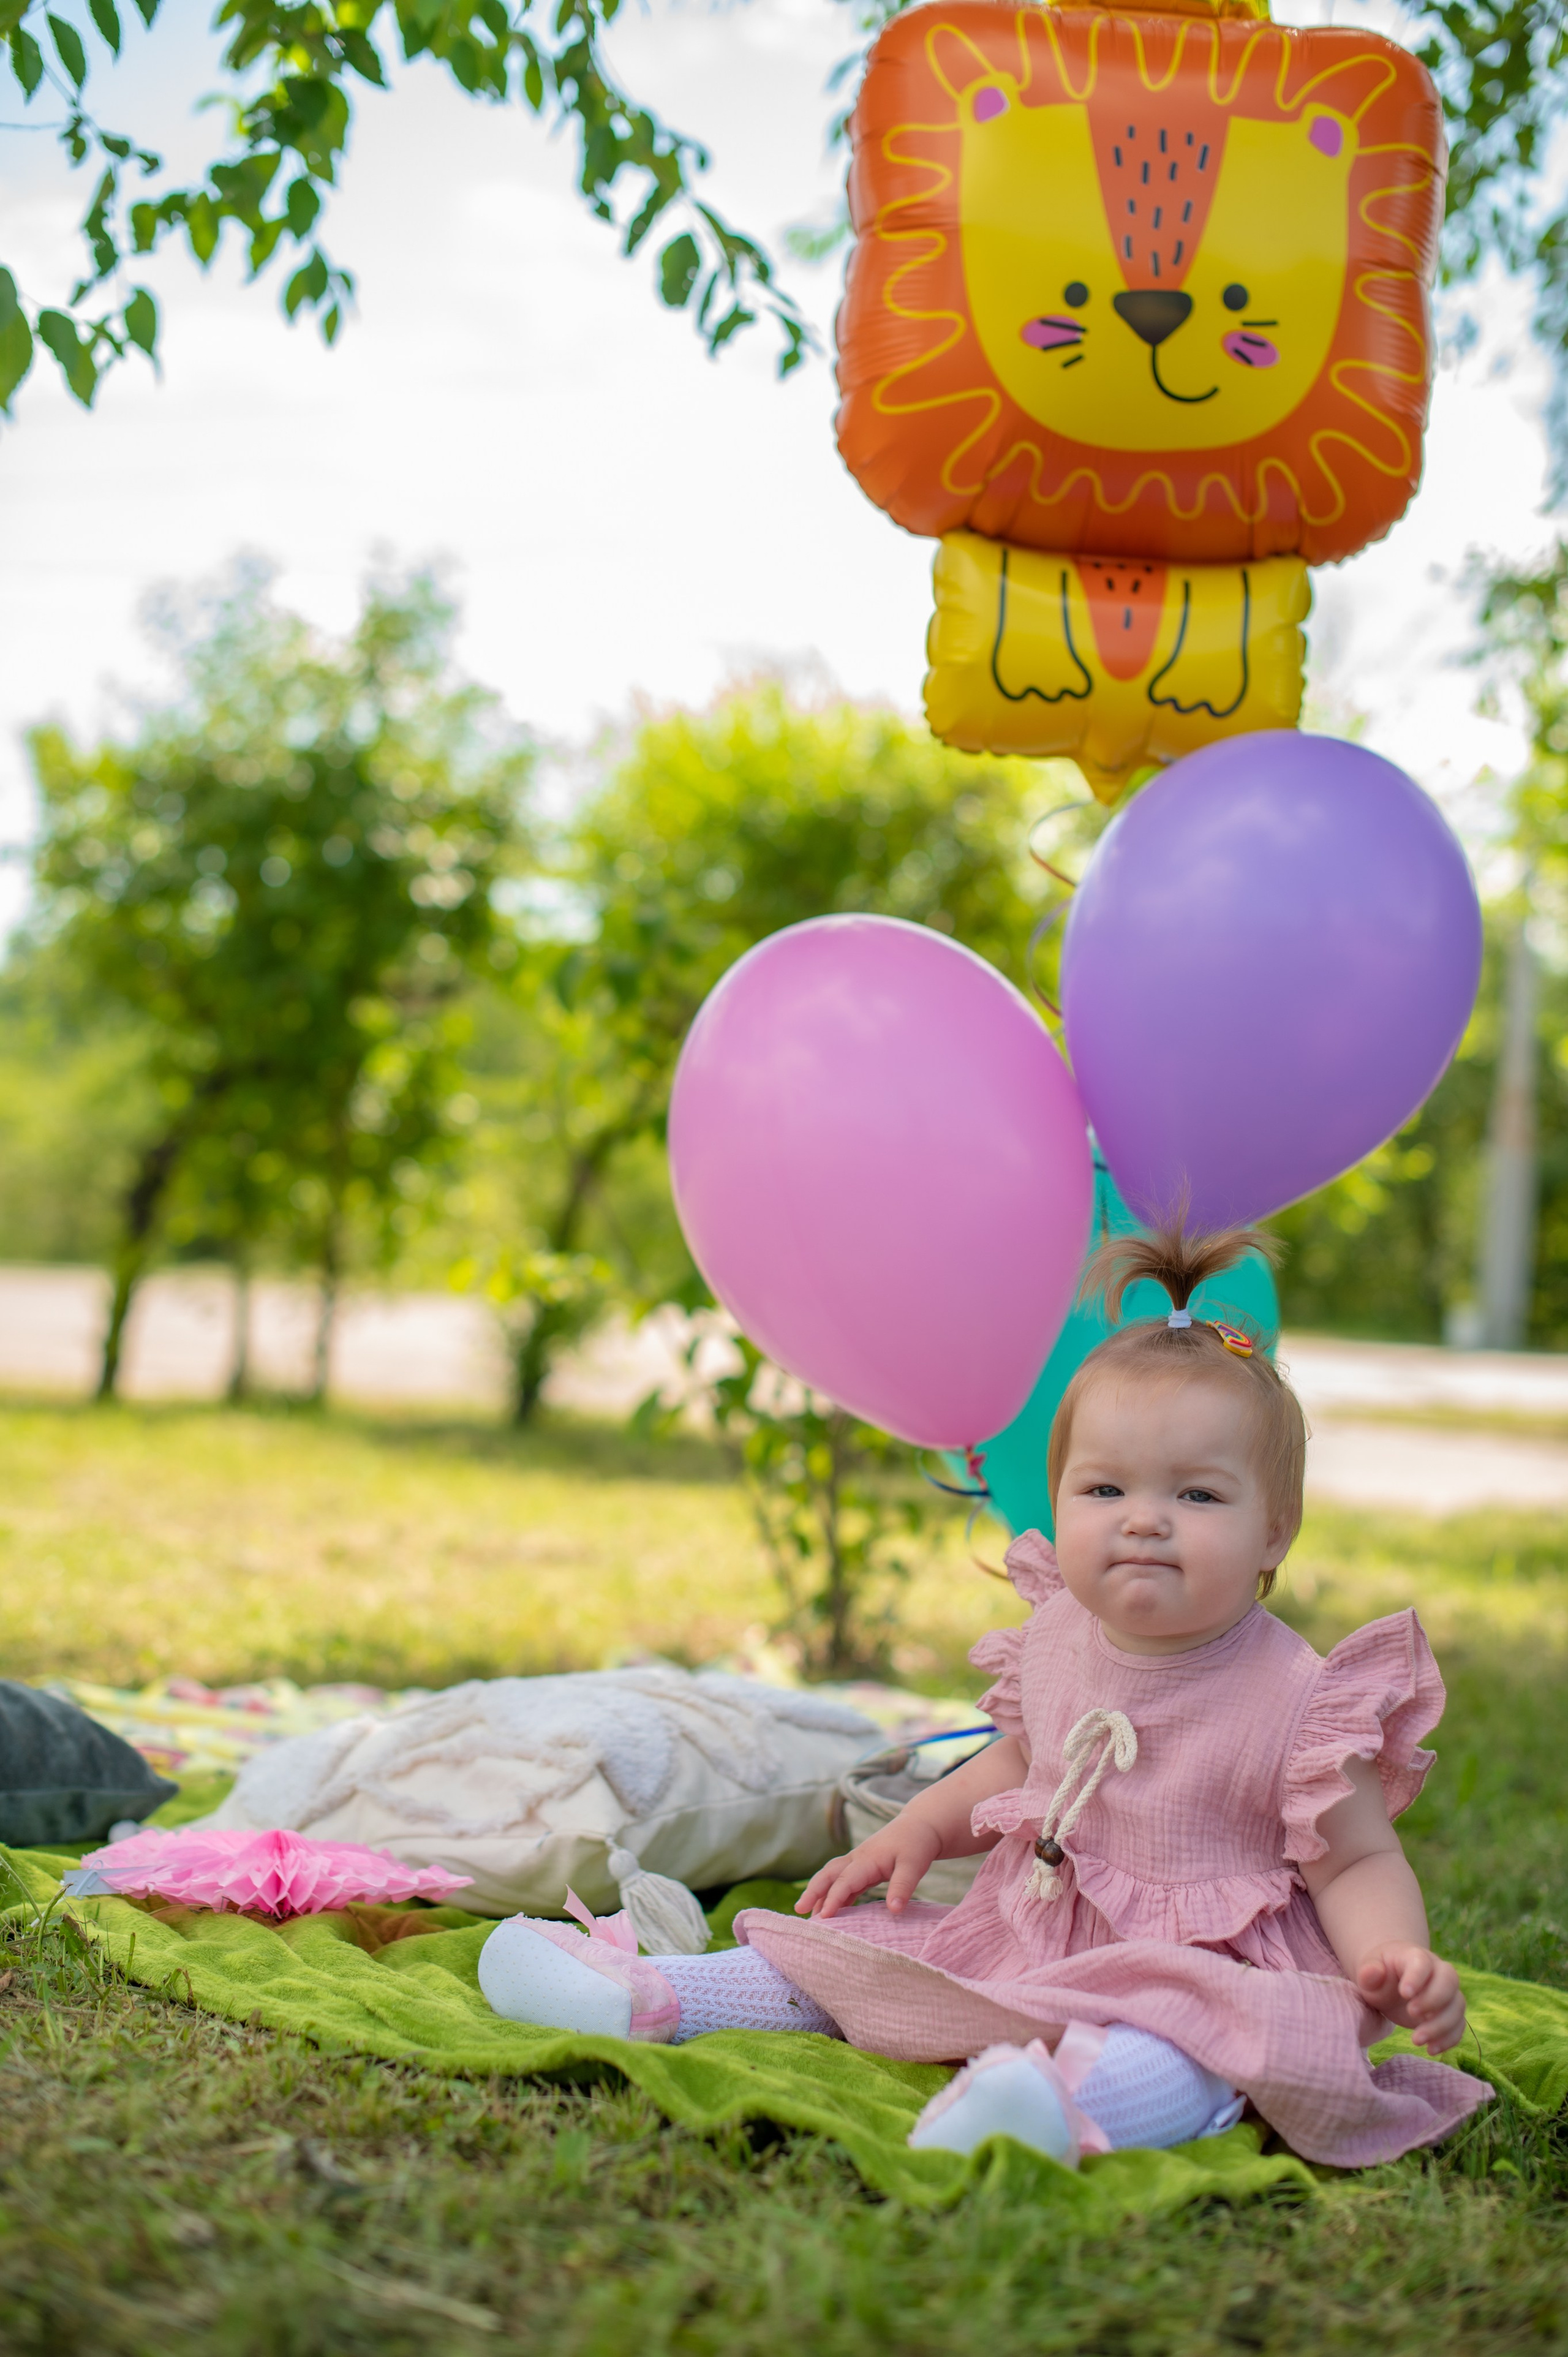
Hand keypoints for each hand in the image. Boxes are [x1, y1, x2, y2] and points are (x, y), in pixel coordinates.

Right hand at [797, 1817, 943, 1918]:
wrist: (920, 1825)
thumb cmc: (916, 1845)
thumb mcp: (914, 1865)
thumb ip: (903, 1887)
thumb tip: (894, 1911)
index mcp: (866, 1859)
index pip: (844, 1881)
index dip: (832, 1899)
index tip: (822, 1917)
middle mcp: (857, 1859)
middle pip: (828, 1874)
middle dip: (812, 1891)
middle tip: (797, 1910)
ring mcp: (858, 1862)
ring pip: (831, 1876)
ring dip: (818, 1892)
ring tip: (807, 1913)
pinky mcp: (863, 1867)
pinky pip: (842, 1881)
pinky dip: (832, 1893)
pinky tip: (830, 1909)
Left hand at [1357, 1942, 1465, 2053]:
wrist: (1392, 1982)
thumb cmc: (1380, 1975)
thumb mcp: (1369, 1972)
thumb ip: (1369, 1972)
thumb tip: (1372, 1973)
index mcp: (1414, 1957)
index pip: (1422, 1962)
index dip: (1417, 1977)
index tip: (1404, 1994)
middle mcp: (1437, 1971)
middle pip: (1449, 1980)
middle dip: (1433, 2000)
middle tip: (1411, 2013)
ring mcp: (1447, 1993)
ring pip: (1457, 2005)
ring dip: (1441, 2025)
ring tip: (1416, 2040)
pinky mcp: (1450, 2013)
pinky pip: (1459, 2025)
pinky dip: (1449, 2039)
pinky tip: (1430, 2049)